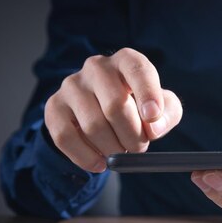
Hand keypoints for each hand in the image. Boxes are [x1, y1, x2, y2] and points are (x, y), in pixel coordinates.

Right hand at [44, 48, 182, 171]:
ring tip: (120, 151)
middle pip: (116, 105)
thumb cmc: (138, 107)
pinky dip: (86, 158)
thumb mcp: (163, 108)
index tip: (153, 118)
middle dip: (133, 135)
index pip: (137, 69)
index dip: (148, 94)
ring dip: (113, 149)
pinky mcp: (54, 107)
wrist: (102, 112)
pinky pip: (66, 138)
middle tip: (139, 147)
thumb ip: (167, 115)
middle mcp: (97, 67)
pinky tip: (100, 162)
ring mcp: (72, 85)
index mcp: (126, 60)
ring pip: (93, 126)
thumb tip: (153, 128)